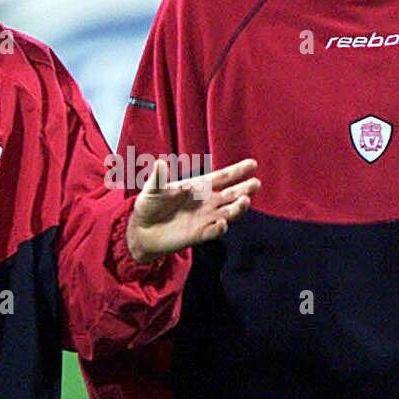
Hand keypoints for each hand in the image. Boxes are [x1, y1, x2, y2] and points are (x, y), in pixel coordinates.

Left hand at [126, 157, 259, 263]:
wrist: (142, 230)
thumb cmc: (149, 205)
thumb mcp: (152, 189)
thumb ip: (158, 178)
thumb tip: (159, 163)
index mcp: (199, 187)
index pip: (222, 178)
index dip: (237, 171)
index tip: (252, 164)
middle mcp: (207, 202)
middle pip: (231, 195)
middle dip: (245, 189)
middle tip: (256, 183)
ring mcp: (205, 219)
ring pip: (228, 213)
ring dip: (238, 208)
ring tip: (245, 201)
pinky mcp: (199, 235)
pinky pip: (214, 232)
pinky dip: (219, 228)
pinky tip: (222, 223)